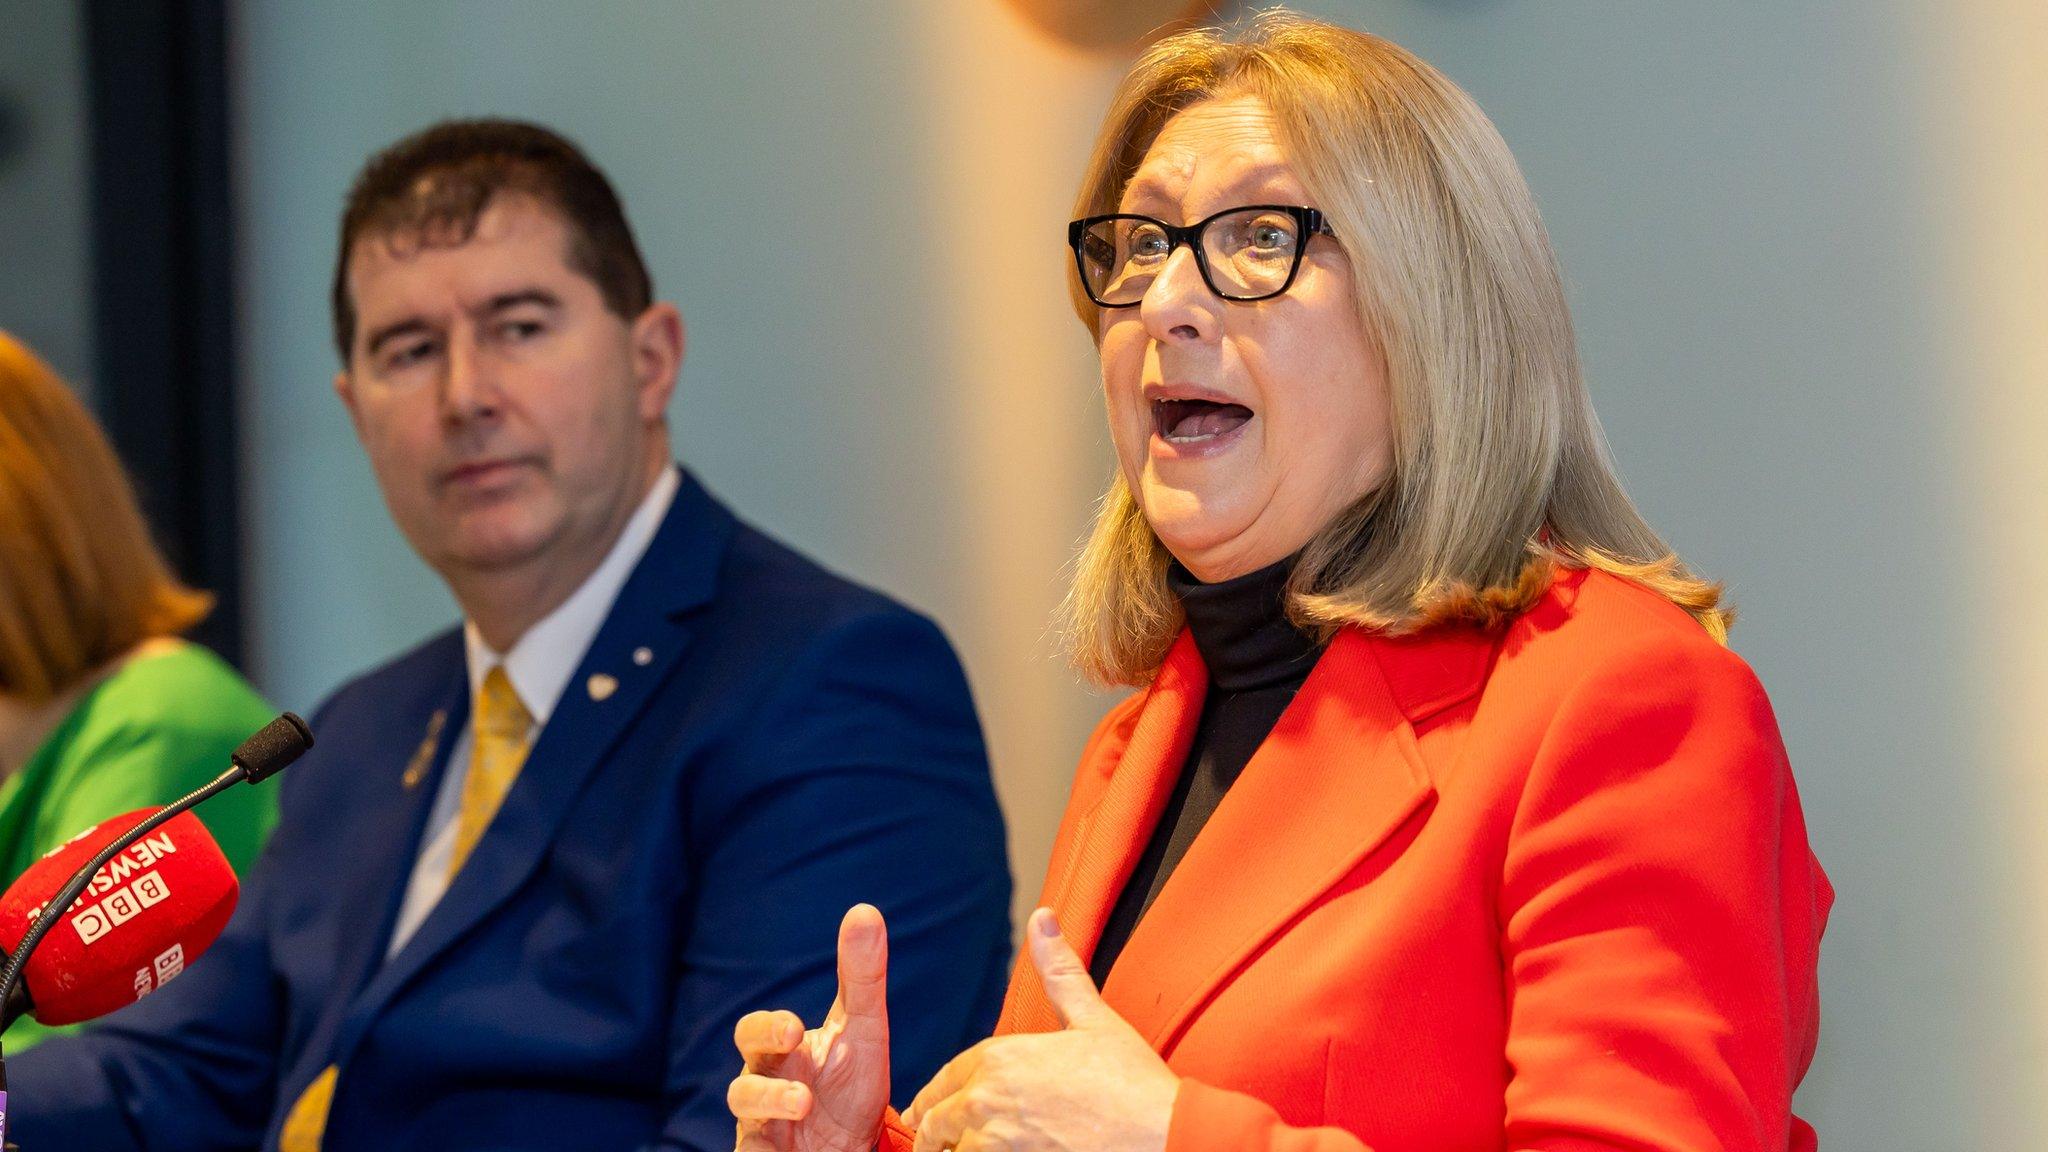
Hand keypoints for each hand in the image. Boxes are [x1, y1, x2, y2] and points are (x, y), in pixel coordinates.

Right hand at [730, 904, 894, 1151]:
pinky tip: (783, 1151)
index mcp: (780, 1055)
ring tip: (803, 1106)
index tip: (794, 1028)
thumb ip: (861, 977)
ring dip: (771, 1111)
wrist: (853, 1148)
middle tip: (793, 1073)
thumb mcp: (863, 1032)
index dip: (769, 1029)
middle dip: (763, 1082)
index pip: (757, 1034)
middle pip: (742, 1085)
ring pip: (747, 1122)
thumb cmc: (849, 1086)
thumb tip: (864, 910)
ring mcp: (764, 1132)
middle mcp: (764, 1091)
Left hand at [903, 908, 1179, 1151]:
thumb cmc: (1134, 1083)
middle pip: (935, 1121)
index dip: (936, 1096)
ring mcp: (995, 1141)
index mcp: (1000, 1056)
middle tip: (934, 1143)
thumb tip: (1042, 918)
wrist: (1164, 1134)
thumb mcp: (1095, 1019)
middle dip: (934, 1131)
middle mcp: (987, 1097)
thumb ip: (1059, 972)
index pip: (946, 1079)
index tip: (927, 1110)